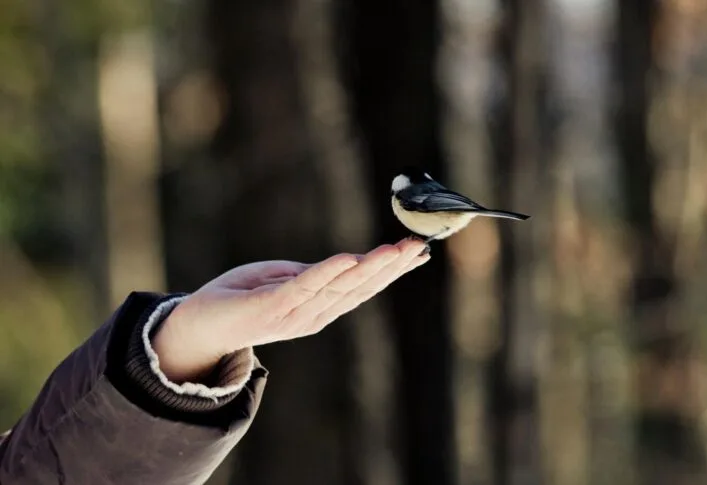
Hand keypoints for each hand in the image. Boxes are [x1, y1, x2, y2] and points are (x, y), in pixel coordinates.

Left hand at [151, 238, 429, 382]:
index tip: (419, 252)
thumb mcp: (279, 279)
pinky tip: (349, 259)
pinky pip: (303, 287)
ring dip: (369, 268)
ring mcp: (293, 314)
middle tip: (418, 245)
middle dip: (390, 267)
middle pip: (358, 288)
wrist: (195, 326)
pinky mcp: (270, 308)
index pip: (361, 287)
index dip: (391, 271)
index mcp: (317, 307)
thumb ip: (308, 274)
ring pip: (339, 288)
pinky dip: (327, 273)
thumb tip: (341, 263)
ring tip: (396, 249)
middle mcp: (312, 315)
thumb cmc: (238, 298)